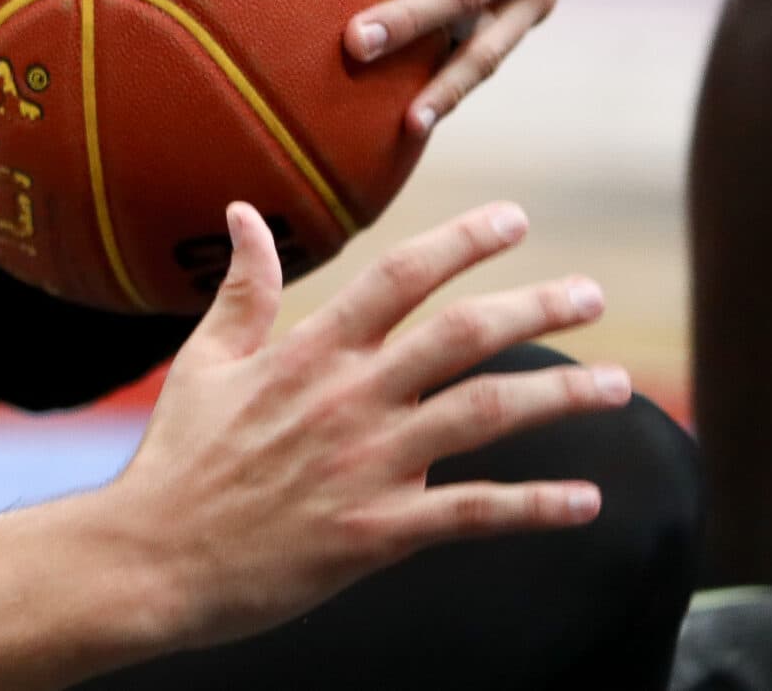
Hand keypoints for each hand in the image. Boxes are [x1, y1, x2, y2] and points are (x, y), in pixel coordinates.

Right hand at [113, 201, 625, 651]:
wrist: (155, 557)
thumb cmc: (178, 458)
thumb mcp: (204, 361)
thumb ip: (242, 289)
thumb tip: (242, 213)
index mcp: (307, 352)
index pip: (398, 278)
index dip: (462, 243)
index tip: (515, 221)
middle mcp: (348, 398)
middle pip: (461, 336)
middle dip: (535, 308)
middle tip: (592, 296)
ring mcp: (368, 464)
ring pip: (484, 414)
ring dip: (559, 396)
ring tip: (616, 385)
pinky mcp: (378, 531)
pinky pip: (474, 513)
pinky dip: (536, 507)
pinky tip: (586, 501)